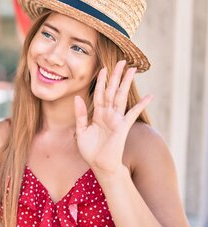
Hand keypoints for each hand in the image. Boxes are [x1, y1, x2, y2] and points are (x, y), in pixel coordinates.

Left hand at [74, 60, 152, 176]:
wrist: (100, 165)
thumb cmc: (90, 150)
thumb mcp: (80, 131)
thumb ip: (80, 114)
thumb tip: (77, 98)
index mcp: (98, 115)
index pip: (99, 94)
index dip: (101, 81)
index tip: (103, 68)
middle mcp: (108, 114)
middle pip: (112, 91)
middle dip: (116, 76)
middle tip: (121, 61)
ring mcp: (116, 119)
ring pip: (121, 97)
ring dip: (126, 83)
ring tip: (132, 70)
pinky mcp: (123, 127)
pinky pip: (132, 113)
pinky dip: (140, 105)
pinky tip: (149, 96)